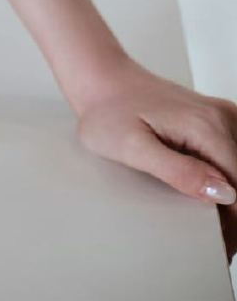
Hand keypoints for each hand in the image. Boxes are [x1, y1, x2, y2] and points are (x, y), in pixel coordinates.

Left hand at [73, 54, 236, 261]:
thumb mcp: (133, 148)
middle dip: (232, 213)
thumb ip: (179, 172)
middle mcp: (219, 116)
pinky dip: (225, 175)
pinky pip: (232, 153)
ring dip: (231, 196)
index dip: (232, 222)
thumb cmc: (108, 112)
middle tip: (215, 240)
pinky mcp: (214, 117)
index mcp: (205, 126)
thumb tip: (224, 193)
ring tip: (211, 220)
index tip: (220, 245)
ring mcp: (219, 114)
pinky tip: (206, 188)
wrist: (101, 80)